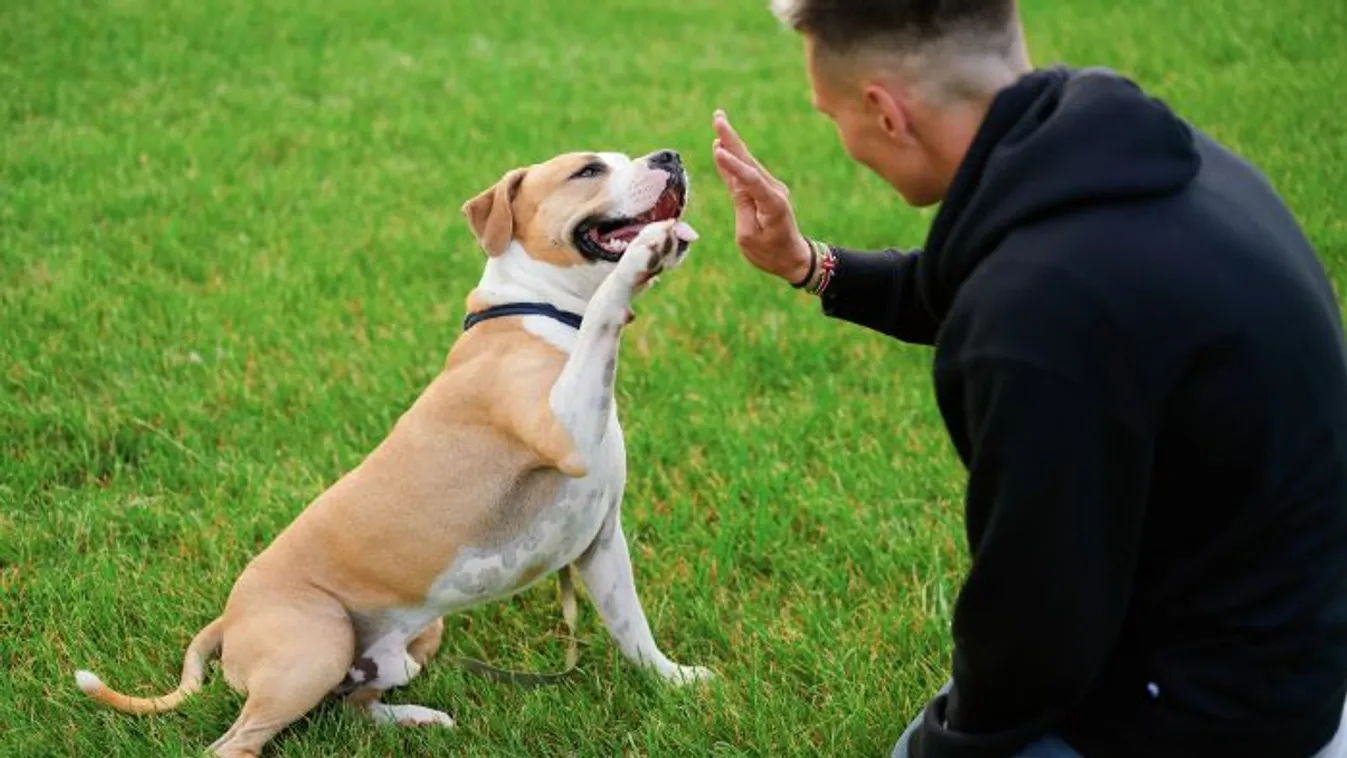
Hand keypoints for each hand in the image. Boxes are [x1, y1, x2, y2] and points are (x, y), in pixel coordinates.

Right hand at [711, 109, 812, 283]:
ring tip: (719, 123)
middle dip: (732, 139)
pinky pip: (747, 173)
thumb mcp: (749, 237)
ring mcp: (771, 189)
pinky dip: (735, 160)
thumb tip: (735, 181)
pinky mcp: (766, 191)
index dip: (732, 165)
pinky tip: (723, 148)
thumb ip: (742, 207)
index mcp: (772, 204)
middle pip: (749, 161)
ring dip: (732, 144)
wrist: (793, 258)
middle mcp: (774, 191)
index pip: (749, 180)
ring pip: (748, 163)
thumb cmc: (770, 253)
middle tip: (718, 116)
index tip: (716, 149)